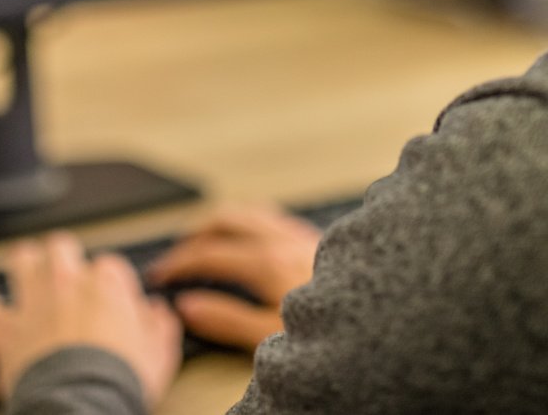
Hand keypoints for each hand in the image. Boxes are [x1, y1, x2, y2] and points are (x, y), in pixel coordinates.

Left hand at [0, 232, 182, 408]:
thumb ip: (160, 325)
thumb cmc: (120, 381)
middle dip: (62, 257)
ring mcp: (33, 300)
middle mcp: (67, 282)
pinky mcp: (4, 326)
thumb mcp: (160, 354)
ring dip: (21, 265)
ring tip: (23, 273)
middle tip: (63, 276)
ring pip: (20, 259)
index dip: (109, 284)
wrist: (81, 405)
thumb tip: (158, 311)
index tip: (109, 302)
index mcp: (107, 284)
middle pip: (60, 247)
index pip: (109, 265)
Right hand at [146, 204, 321, 350]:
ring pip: (251, 212)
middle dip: (195, 234)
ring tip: (207, 235)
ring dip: (222, 221)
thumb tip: (188, 306)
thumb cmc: (336, 327)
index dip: (178, 263)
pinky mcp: (317, 237)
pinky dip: (251, 220)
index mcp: (266, 261)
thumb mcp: (271, 335)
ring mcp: (301, 234)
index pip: (207, 254)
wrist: (385, 311)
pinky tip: (254, 235)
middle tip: (176, 253)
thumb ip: (226, 320)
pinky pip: (274, 216)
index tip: (161, 275)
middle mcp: (282, 238)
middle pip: (225, 221)